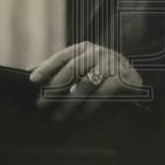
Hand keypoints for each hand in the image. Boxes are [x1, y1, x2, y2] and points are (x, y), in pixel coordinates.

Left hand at [29, 41, 144, 122]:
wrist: (134, 79)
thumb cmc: (101, 73)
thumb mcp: (82, 67)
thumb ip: (60, 69)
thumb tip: (30, 72)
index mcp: (83, 48)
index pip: (62, 57)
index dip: (46, 67)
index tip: (32, 80)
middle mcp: (97, 52)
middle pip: (71, 70)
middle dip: (54, 89)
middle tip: (41, 104)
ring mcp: (110, 63)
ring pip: (85, 83)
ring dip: (69, 102)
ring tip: (58, 116)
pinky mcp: (122, 77)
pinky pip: (102, 93)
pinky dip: (90, 105)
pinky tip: (82, 116)